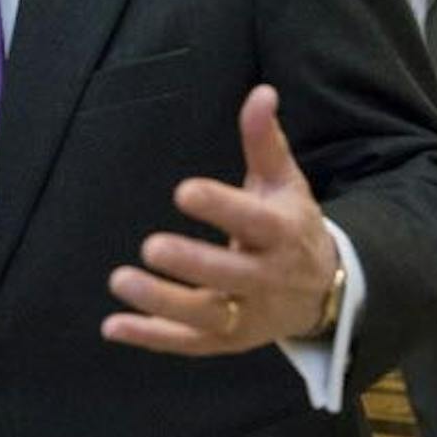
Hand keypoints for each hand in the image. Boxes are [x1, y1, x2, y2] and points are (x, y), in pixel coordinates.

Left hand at [103, 84, 335, 353]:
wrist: (324, 290)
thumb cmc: (292, 224)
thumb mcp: (285, 182)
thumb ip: (265, 141)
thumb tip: (260, 93)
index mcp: (283, 233)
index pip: (255, 223)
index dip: (222, 208)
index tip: (184, 191)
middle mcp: (268, 279)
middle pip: (231, 277)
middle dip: (193, 264)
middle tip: (150, 246)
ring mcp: (248, 315)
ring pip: (206, 316)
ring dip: (162, 303)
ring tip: (120, 280)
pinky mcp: (228, 341)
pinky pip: (188, 343)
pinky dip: (151, 337)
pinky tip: (112, 326)